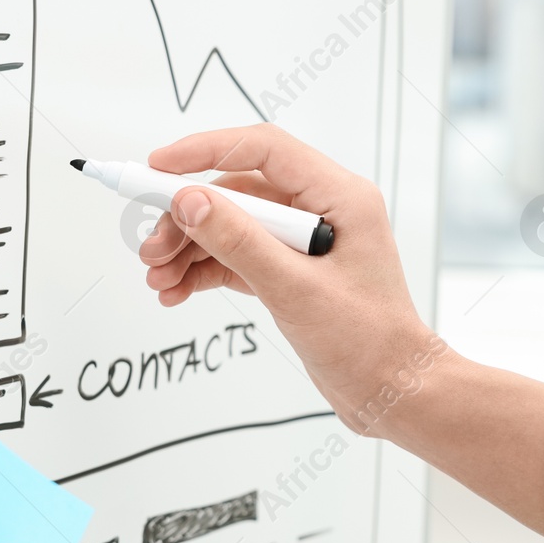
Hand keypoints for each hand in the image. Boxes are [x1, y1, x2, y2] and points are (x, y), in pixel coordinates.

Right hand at [140, 124, 450, 437]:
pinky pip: (239, 256)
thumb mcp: (296, 291)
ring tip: (158, 277)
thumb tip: (191, 201)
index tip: (159, 167)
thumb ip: (241, 242)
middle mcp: (323, 210)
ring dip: (190, 248)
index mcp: (340, 198)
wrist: (392, 392)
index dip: (205, 150)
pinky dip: (206, 270)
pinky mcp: (292, 272)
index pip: (263, 150)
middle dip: (189, 218)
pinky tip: (178, 290)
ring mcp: (306, 242)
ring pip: (233, 225)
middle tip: (151, 248)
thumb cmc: (370, 344)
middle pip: (239, 191)